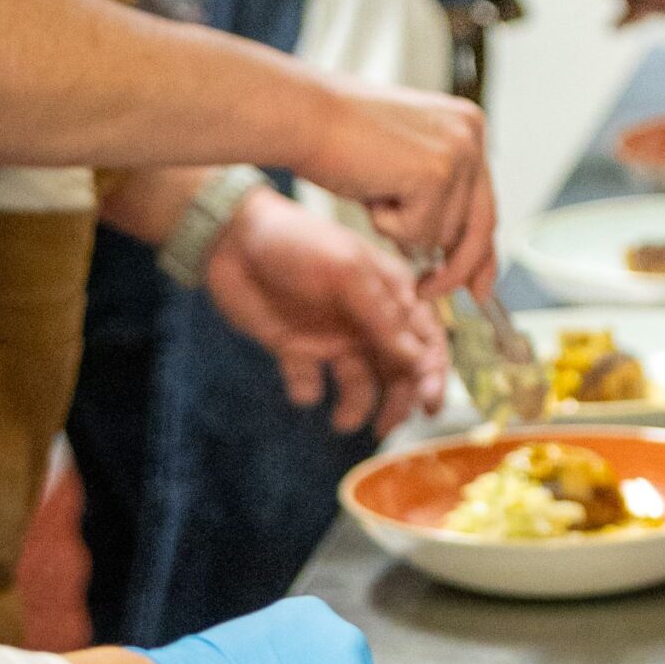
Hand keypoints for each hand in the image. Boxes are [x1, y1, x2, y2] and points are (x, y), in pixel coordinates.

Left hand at [205, 186, 448, 435]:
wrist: (231, 238)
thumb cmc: (297, 241)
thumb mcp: (347, 271)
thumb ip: (382, 316)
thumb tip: (417, 359)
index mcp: (388, 293)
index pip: (426, 337)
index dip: (433, 370)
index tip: (429, 400)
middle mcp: (366, 319)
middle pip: (398, 369)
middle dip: (400, 399)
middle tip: (389, 425)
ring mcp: (332, 335)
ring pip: (360, 383)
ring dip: (358, 407)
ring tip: (342, 422)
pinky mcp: (296, 348)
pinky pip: (310, 383)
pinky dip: (308, 392)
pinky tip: (302, 386)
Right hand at [299, 77, 495, 299]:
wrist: (301, 113)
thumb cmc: (337, 137)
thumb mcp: (401, 163)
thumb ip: (435, 196)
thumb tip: (451, 253)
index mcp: (466, 125)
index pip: (486, 202)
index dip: (481, 251)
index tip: (479, 287)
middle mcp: (471, 134)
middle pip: (481, 224)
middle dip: (455, 266)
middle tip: (426, 289)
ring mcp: (457, 152)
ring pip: (443, 234)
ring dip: (401, 228)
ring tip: (373, 188)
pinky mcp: (435, 173)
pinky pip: (418, 233)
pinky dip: (387, 224)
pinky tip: (369, 188)